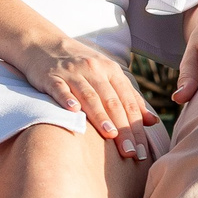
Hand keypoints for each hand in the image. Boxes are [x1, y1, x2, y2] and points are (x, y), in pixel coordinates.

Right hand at [16, 37, 156, 158]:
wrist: (44, 45)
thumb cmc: (81, 66)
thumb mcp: (108, 75)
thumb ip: (129, 98)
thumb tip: (153, 121)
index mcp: (111, 71)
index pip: (127, 102)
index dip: (136, 127)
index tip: (141, 151)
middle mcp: (94, 70)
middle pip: (111, 101)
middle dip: (123, 127)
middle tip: (130, 152)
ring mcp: (72, 73)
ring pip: (89, 96)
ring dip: (100, 116)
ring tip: (111, 135)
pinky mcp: (51, 77)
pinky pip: (60, 89)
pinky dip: (67, 99)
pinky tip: (74, 111)